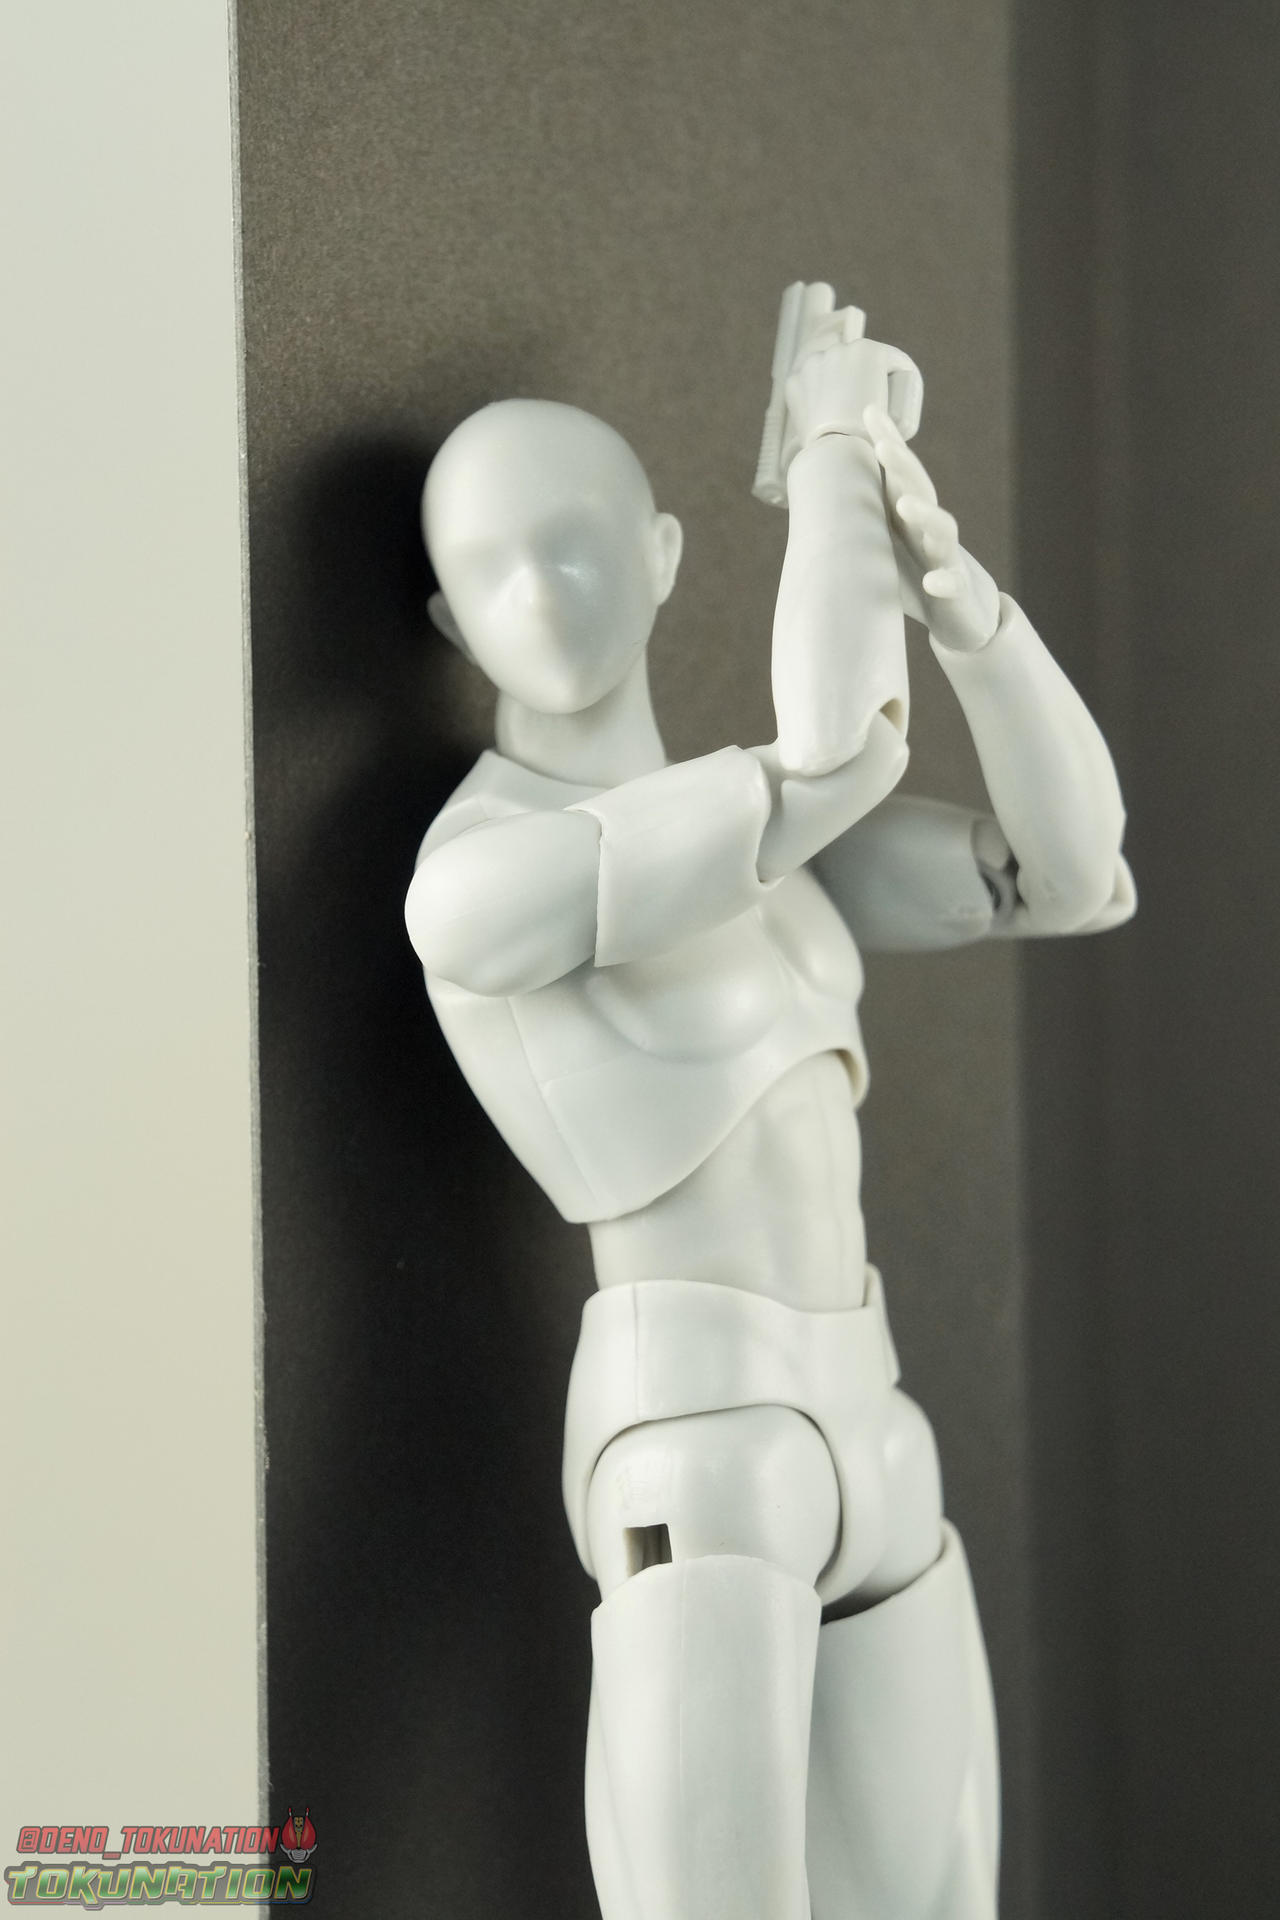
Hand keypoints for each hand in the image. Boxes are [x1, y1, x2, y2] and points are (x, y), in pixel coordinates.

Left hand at [864, 403, 1000, 651]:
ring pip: (943, 531)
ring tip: (904, 504)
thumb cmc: (917, 573)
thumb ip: (866, 517)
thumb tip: (821, 491)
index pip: (900, 474)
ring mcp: (946, 558)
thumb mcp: (889, 543)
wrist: (960, 611)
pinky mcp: (956, 592)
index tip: (870, 411)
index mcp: (910, 516)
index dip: (889, 442)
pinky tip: (931, 581)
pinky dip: (944, 581)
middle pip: (921, 491)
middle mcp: (929, 530)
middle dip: (903, 466)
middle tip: (883, 445)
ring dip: (925, 515)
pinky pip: (952, 585)